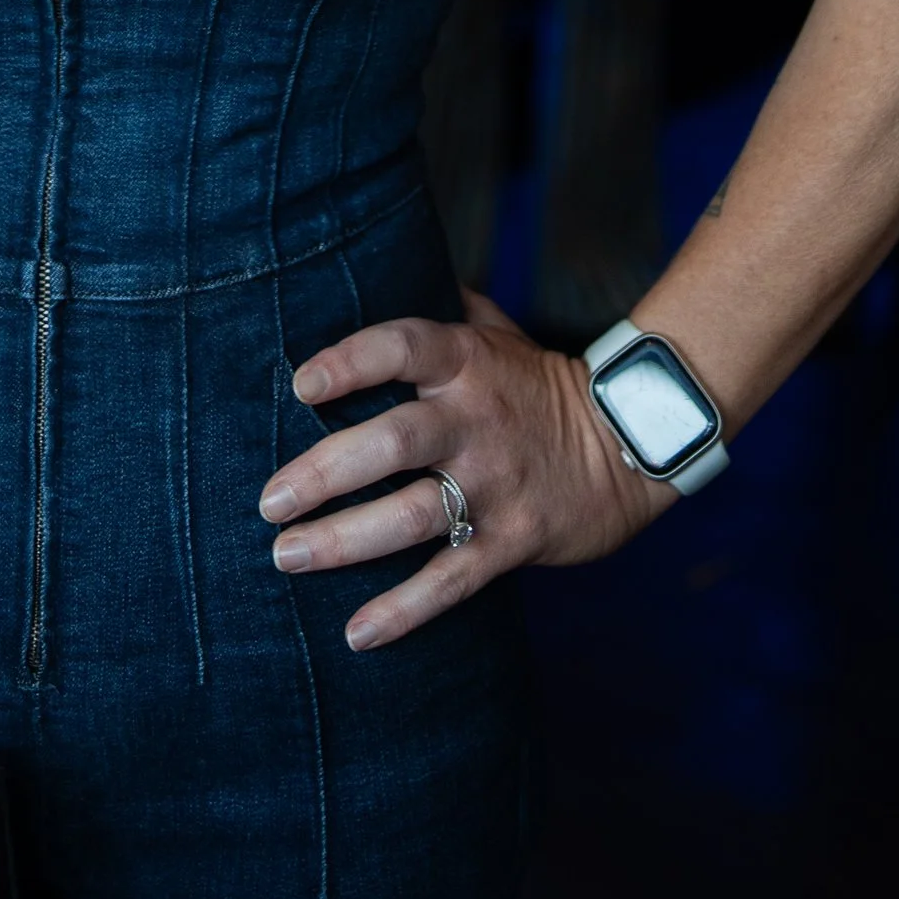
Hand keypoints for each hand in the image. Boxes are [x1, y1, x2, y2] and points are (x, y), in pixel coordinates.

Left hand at [258, 287, 665, 647]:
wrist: (629, 443)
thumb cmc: (538, 383)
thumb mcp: (496, 330)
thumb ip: (438, 306)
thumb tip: (376, 265)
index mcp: (466, 361)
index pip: (401, 348)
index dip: (351, 362)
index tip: (301, 385)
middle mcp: (475, 420)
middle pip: (394, 441)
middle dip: (325, 471)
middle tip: (269, 501)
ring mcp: (495, 483)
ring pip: (412, 515)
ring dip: (344, 541)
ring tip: (286, 556)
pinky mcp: (513, 539)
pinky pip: (451, 579)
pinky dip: (405, 609)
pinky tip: (357, 633)